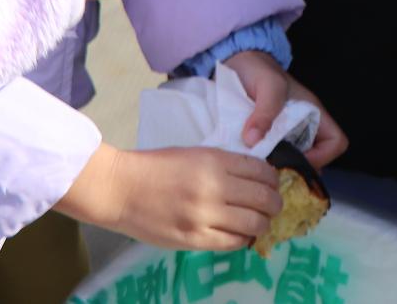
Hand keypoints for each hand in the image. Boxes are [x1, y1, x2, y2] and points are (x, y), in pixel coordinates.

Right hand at [58, 143, 279, 252]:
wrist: (122, 188)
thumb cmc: (156, 167)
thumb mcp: (195, 154)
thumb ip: (224, 165)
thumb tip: (255, 178)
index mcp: (214, 160)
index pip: (261, 170)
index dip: (273, 179)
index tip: (273, 184)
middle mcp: (214, 187)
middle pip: (264, 198)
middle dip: (275, 203)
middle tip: (273, 206)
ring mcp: (205, 215)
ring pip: (254, 223)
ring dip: (263, 224)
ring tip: (259, 223)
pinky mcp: (194, 238)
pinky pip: (233, 242)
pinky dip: (243, 239)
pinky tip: (240, 235)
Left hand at [222, 52, 348, 166]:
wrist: (238, 62)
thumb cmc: (259, 70)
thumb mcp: (267, 86)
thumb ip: (264, 111)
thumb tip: (254, 140)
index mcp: (313, 114)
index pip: (336, 142)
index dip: (322, 156)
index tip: (295, 160)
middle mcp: (304, 127)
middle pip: (317, 158)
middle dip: (297, 168)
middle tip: (273, 170)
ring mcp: (287, 134)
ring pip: (294, 160)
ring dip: (279, 166)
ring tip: (260, 167)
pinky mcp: (269, 138)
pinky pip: (275, 156)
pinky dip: (265, 162)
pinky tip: (250, 161)